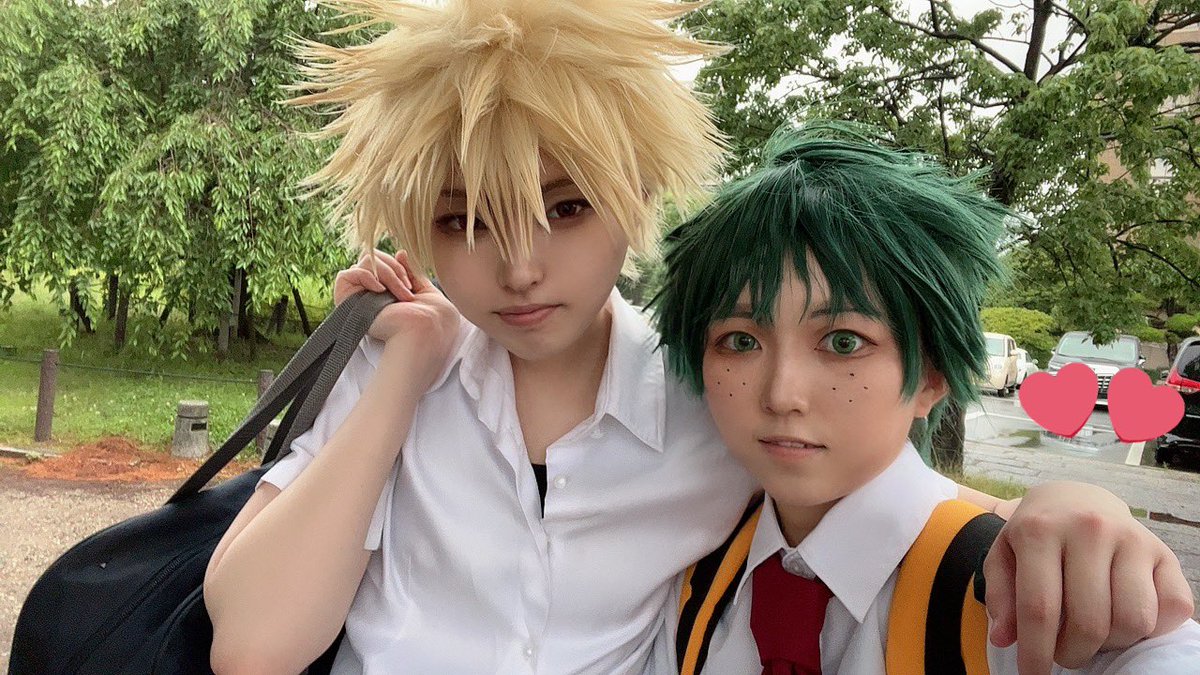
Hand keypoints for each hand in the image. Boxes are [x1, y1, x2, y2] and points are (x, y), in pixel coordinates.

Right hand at [334, 250, 460, 387]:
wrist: (424, 332)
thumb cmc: (431, 317)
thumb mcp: (426, 290)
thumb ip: (412, 272)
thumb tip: (400, 252)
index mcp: (388, 289)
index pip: (385, 260)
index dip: (398, 265)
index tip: (411, 283)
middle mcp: (371, 290)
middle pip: (375, 257)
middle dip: (395, 269)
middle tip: (407, 290)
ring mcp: (359, 294)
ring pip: (366, 262)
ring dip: (387, 275)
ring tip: (399, 295)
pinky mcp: (346, 300)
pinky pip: (346, 274)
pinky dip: (366, 277)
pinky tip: (379, 291)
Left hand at [983, 481, 1194, 672]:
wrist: (1077, 499)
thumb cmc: (1036, 535)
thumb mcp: (1004, 555)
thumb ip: (1001, 596)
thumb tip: (1004, 638)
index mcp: (1040, 530)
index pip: (1039, 608)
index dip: (1036, 652)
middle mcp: (1089, 529)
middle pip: (1088, 622)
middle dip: (1072, 653)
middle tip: (1062, 653)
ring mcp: (1132, 538)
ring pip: (1132, 621)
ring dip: (1111, 644)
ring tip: (1090, 633)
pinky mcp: (1165, 552)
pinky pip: (1173, 608)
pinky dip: (1151, 628)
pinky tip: (1122, 617)